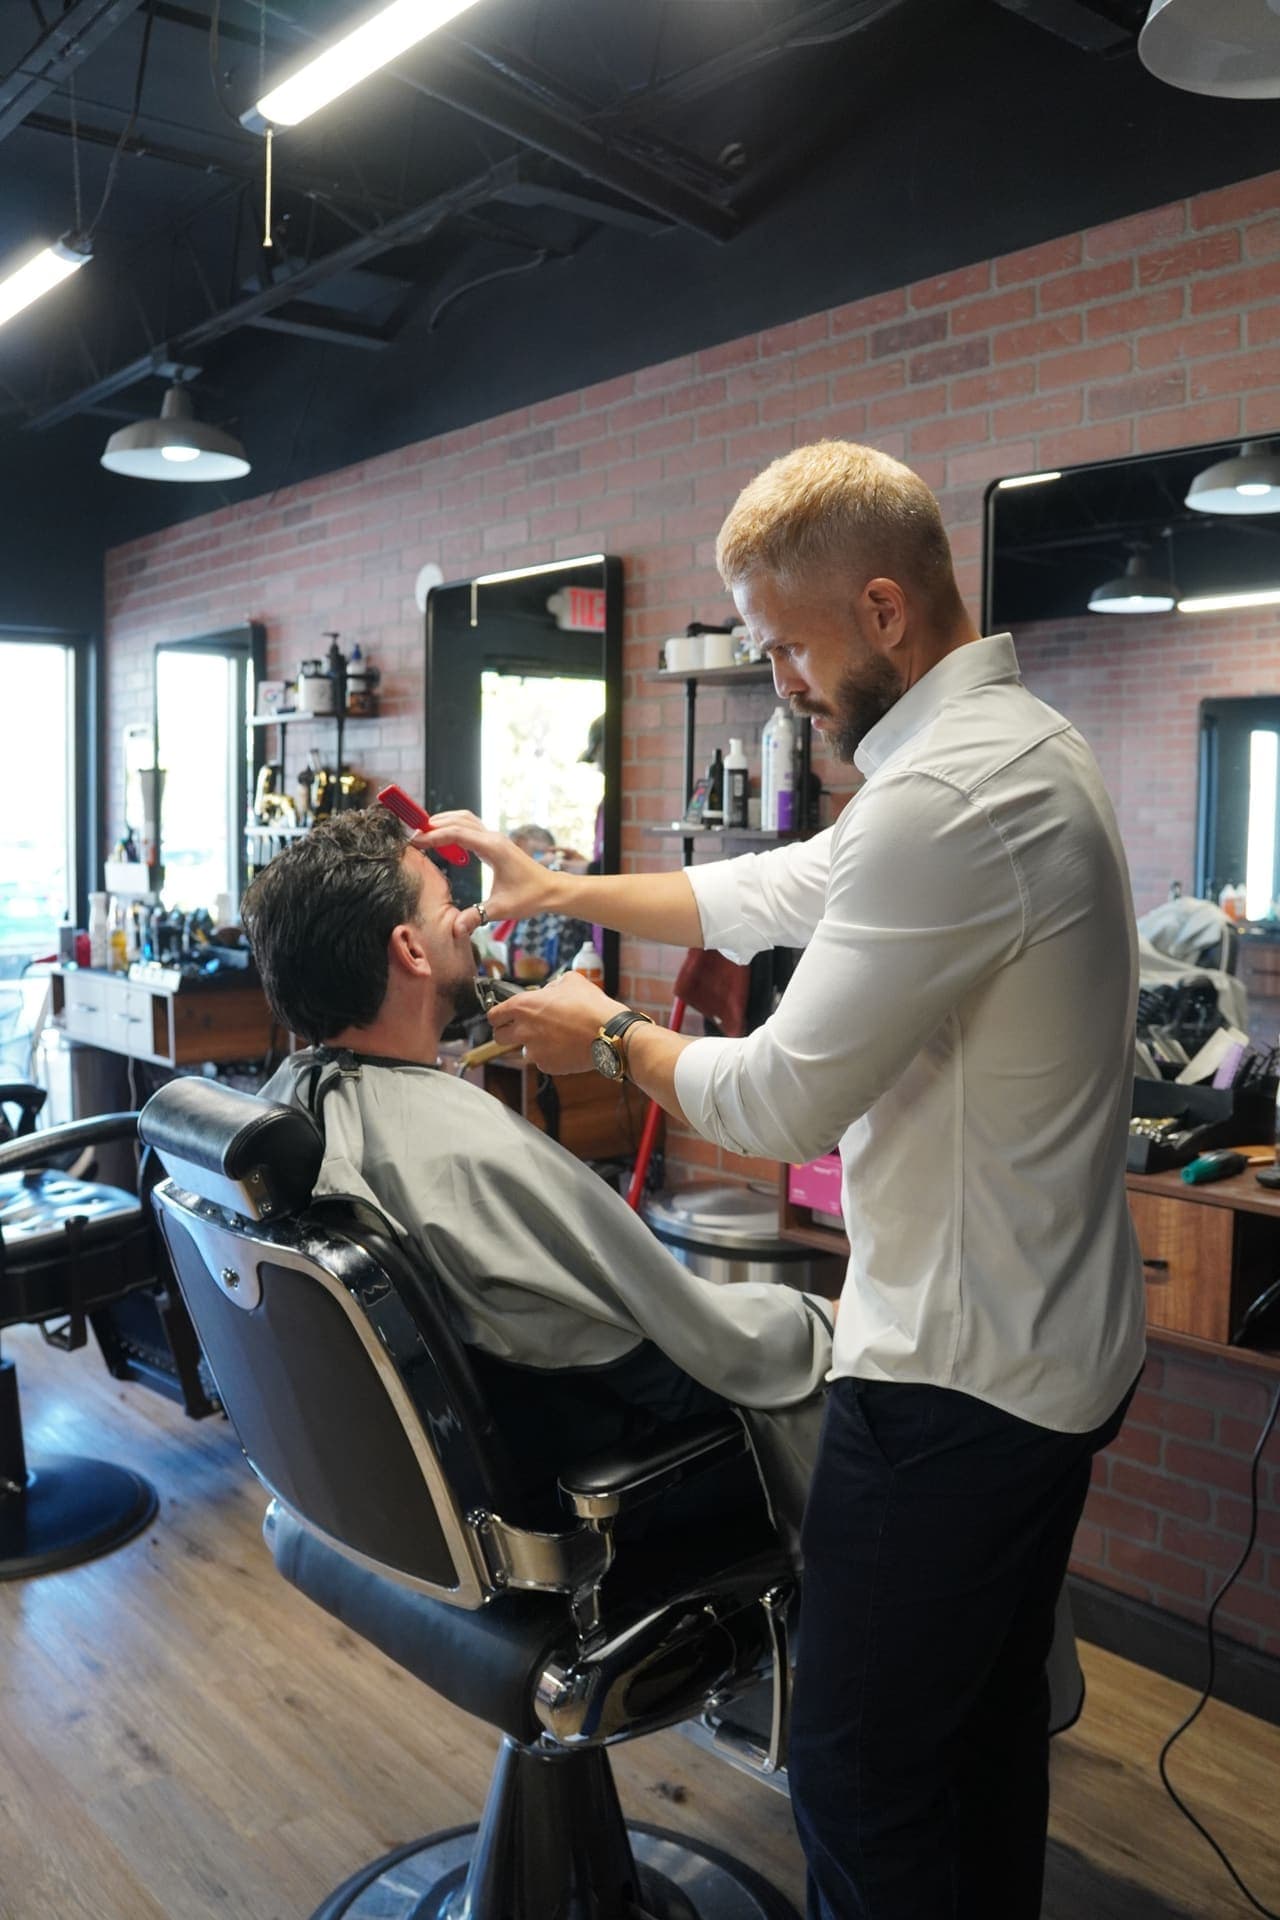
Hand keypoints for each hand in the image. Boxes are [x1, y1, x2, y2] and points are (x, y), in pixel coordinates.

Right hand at [416, 810, 558, 933]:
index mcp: (492, 848)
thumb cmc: (530, 897)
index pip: (456, 833)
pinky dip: (454, 827)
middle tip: (413, 836)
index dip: (433, 836)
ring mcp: (494, 838)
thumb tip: (456, 929)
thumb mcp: (501, 909)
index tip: (414, 842)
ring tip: (424, 833)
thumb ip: (477, 916)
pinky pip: (471, 827)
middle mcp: (493, 837)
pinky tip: (444, 840)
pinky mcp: (495, 842)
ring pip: (465, 819)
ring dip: (444, 822)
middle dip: (434, 825)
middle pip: (458, 820)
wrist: (551, 890)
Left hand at [486, 971, 626, 1076]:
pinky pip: (542, 1061)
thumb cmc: (591, 1005)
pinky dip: (550, 1056)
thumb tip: (548, 992)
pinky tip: (566, 1047)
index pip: (493, 1015)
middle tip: (524, 1028)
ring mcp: (534, 1051)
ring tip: (555, 1037)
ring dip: (533, 1045)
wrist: (610, 1034)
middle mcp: (523, 1030)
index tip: (504, 1016)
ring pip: (523, 1051)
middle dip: (508, 1032)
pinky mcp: (547, 1066)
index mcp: (524, 1006)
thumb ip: (552, 986)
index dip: (498, 1015)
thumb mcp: (571, 981)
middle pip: (499, 1037)